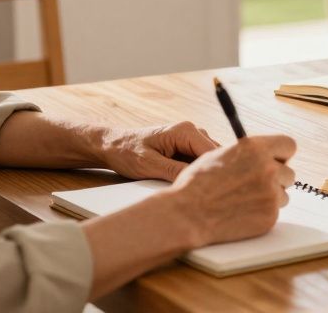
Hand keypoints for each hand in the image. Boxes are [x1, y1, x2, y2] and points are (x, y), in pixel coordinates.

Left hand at [98, 121, 219, 181]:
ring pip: (209, 160)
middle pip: (215, 156)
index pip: (213, 152)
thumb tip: (197, 181)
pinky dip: (196, 174)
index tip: (214, 192)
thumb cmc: (127, 152)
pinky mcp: (186, 148)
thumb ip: (175, 171)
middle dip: (211, 174)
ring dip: (203, 175)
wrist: (111, 146)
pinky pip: (199, 162)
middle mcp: (192, 131)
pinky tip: (189, 186)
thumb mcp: (150, 165)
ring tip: (196, 193)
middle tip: (206, 196)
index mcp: (185, 131)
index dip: (215, 172)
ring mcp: (191, 140)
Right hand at [171, 135, 297, 246]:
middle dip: (277, 179)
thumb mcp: (219, 154)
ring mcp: (270, 193)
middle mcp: (268, 168)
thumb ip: (246, 153)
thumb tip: (261, 153)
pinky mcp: (269, 215)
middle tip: (258, 185)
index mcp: (256, 148)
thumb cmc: (197, 184)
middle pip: (289, 173)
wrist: (187, 214)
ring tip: (245, 200)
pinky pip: (274, 212)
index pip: (289, 145)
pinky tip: (242, 213)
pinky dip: (261, 213)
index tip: (276, 160)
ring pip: (284, 195)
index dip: (282, 154)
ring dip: (270, 198)